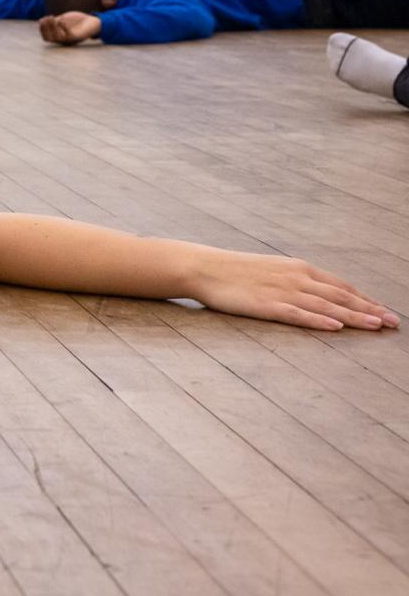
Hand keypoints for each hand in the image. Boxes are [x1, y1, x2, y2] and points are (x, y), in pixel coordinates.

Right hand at [39, 11, 101, 44]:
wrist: (91, 22)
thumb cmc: (76, 21)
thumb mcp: (62, 20)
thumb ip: (53, 21)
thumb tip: (40, 20)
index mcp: (58, 37)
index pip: (46, 38)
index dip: (42, 29)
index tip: (41, 19)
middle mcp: (63, 41)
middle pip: (50, 38)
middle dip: (46, 28)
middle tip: (47, 17)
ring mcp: (69, 40)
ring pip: (57, 37)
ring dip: (53, 27)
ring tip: (52, 17)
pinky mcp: (76, 37)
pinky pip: (68, 35)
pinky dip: (63, 27)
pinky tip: (62, 20)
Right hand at [190, 251, 398, 330]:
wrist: (205, 267)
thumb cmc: (235, 271)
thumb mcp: (271, 270)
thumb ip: (294, 280)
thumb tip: (314, 293)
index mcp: (298, 268)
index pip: (340, 285)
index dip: (365, 298)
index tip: (384, 310)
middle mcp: (296, 278)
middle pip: (340, 296)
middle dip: (369, 309)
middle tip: (393, 322)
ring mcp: (282, 291)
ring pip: (326, 306)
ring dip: (354, 316)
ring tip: (376, 326)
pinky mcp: (267, 305)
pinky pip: (298, 314)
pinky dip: (319, 321)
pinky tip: (336, 327)